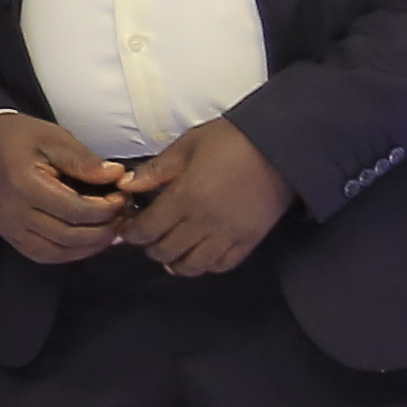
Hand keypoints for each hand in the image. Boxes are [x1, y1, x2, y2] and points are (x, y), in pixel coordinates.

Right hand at [0, 109, 140, 269]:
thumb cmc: (18, 138)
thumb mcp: (53, 138)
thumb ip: (84, 160)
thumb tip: (117, 176)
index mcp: (24, 184)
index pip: (75, 210)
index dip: (106, 209)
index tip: (123, 197)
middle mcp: (14, 213)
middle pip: (69, 235)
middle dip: (104, 230)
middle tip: (124, 216)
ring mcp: (10, 229)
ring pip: (59, 252)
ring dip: (90, 246)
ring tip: (111, 230)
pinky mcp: (10, 236)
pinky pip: (44, 255)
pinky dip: (70, 254)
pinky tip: (88, 242)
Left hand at [115, 118, 294, 278]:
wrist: (281, 146)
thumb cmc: (230, 140)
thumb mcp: (187, 146)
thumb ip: (156, 169)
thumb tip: (126, 186)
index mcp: (185, 198)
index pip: (147, 230)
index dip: (132, 233)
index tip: (128, 228)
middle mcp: (204, 223)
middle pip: (166, 251)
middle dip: (150, 247)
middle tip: (149, 237)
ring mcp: (228, 235)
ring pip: (193, 266)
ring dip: (176, 262)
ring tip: (172, 251)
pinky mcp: (250, 241)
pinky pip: (223, 265)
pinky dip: (206, 265)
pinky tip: (199, 254)